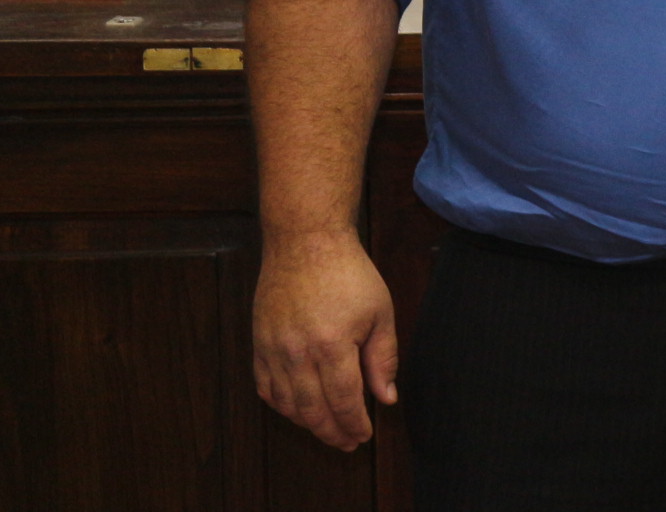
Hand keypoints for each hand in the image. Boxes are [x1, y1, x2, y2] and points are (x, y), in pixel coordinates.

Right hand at [253, 228, 398, 449]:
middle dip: (332, 432)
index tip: (364, 436)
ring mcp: (273, 350)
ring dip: (307, 423)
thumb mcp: (380, 312)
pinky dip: (281, 405)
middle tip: (348, 442)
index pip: (343, 401)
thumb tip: (386, 398)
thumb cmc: (350, 275)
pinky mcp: (258, 344)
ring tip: (328, 429)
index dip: (354, 423)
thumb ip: (383, 358)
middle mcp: (298, 353)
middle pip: (313, 410)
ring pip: (287, 404)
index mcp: (333, 346)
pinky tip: (298, 409)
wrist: (305, 243)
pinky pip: (265, 388)